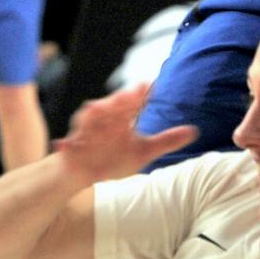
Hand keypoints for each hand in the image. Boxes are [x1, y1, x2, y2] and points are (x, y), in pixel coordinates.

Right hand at [54, 83, 197, 182]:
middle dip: (119, 99)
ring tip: (98, 107)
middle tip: (130, 93)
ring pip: (89, 118)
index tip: (151, 85)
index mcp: (122, 118)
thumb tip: (194, 131)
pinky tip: (65, 143)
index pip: (133, 102)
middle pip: (112, 105)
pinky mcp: (71, 146)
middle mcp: (104, 120)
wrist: (85, 173)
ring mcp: (86, 132)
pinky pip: (68, 143)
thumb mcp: (143, 151)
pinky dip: (68, 143)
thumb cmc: (113, 158)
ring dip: (94, 114)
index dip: (141, 94)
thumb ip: (167, 141)